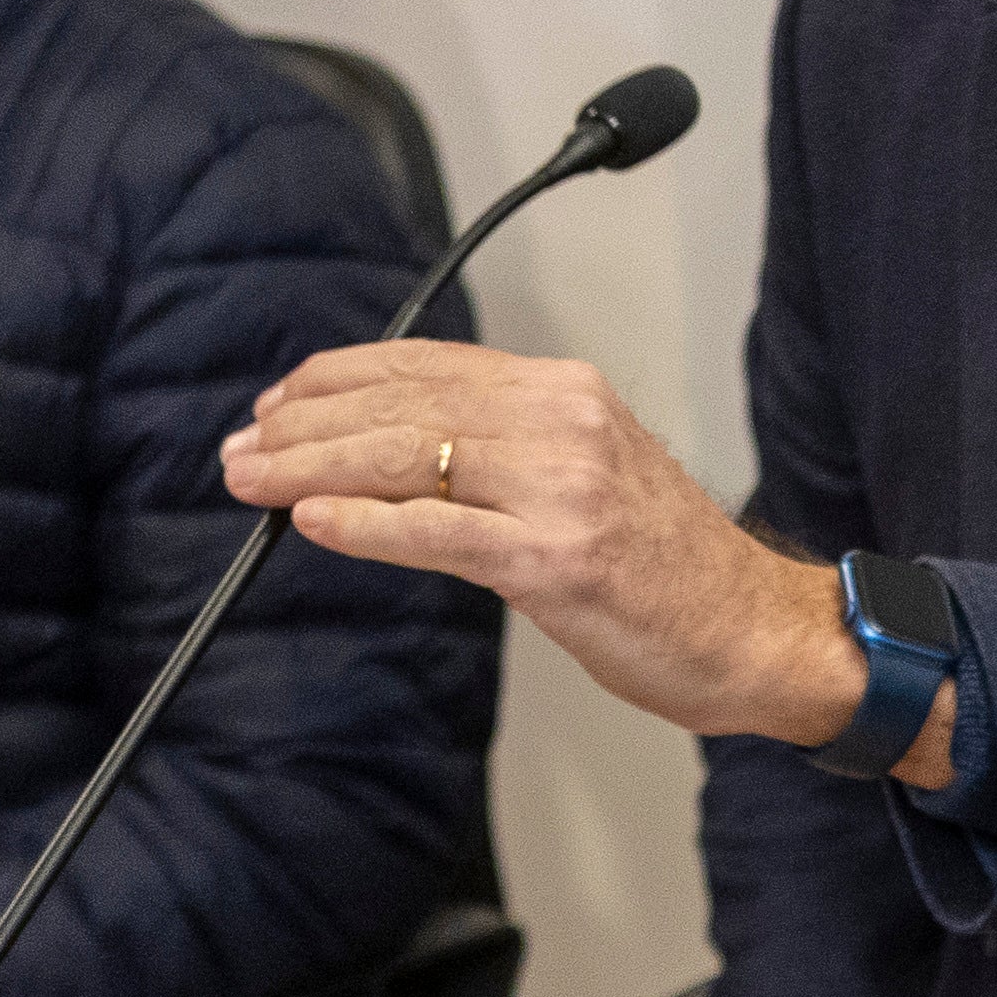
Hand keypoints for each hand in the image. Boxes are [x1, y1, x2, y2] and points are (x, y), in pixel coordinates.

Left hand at [220, 344, 952, 780]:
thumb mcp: (591, 475)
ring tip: (251, 480)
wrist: (758, 632)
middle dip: (303, 425)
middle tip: (239, 448)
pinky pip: (438, 531)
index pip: (426, 363)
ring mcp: (562, 489)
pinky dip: (365, 524)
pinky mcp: (555, 558)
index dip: (335, 379)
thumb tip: (393, 452)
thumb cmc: (671, 570)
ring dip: (310, 468)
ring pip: (407, 457)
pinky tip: (312, 521)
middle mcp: (565, 423)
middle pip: (403, 403)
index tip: (277, 403)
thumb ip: (508, 449)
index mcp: (569, 393)